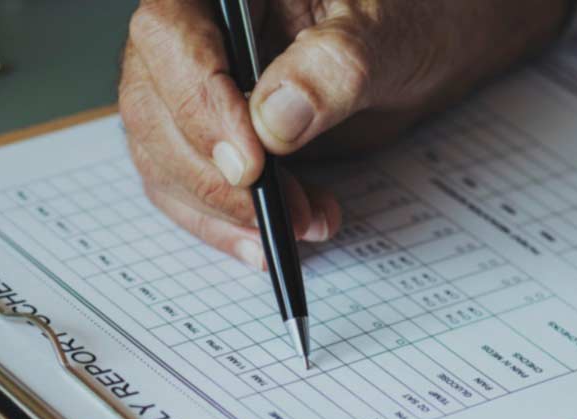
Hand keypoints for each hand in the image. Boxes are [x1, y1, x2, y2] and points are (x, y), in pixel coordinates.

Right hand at [119, 0, 568, 266]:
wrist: (420, 47)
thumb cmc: (405, 19)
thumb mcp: (387, 35)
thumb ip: (335, 67)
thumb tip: (274, 120)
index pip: (172, 37)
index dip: (201, 104)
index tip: (250, 165)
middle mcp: (191, 30)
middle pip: (155, 107)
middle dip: (216, 177)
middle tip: (280, 215)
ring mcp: (187, 86)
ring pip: (162, 157)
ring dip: (224, 210)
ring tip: (302, 226)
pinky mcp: (203, 136)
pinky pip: (184, 186)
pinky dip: (225, 224)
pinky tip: (275, 239)